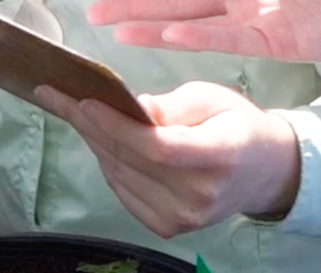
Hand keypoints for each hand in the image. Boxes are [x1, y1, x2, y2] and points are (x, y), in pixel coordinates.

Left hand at [35, 81, 299, 237]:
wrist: (263, 172)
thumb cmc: (237, 124)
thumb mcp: (212, 98)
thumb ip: (170, 106)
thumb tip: (131, 107)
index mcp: (218, 157)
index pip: (157, 147)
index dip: (116, 126)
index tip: (83, 100)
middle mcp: (198, 197)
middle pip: (129, 160)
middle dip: (88, 124)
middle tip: (56, 93)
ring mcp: (181, 219)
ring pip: (118, 175)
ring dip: (91, 140)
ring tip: (70, 108)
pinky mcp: (166, 227)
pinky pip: (122, 190)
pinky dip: (105, 161)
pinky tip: (96, 136)